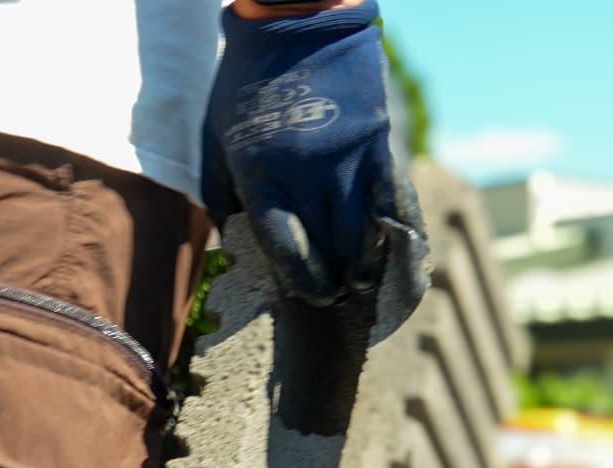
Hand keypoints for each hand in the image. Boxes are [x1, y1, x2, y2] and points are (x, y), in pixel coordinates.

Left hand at [203, 0, 428, 318]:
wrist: (295, 22)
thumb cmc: (247, 81)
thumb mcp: (217, 136)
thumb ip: (223, 189)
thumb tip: (229, 236)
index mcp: (262, 176)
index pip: (287, 249)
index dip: (303, 280)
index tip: (312, 294)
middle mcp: (306, 176)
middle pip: (328, 249)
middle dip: (336, 279)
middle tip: (340, 296)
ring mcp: (345, 160)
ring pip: (362, 234)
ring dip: (364, 265)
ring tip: (363, 281)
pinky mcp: (377, 144)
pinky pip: (392, 202)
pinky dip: (395, 233)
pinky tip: (394, 251)